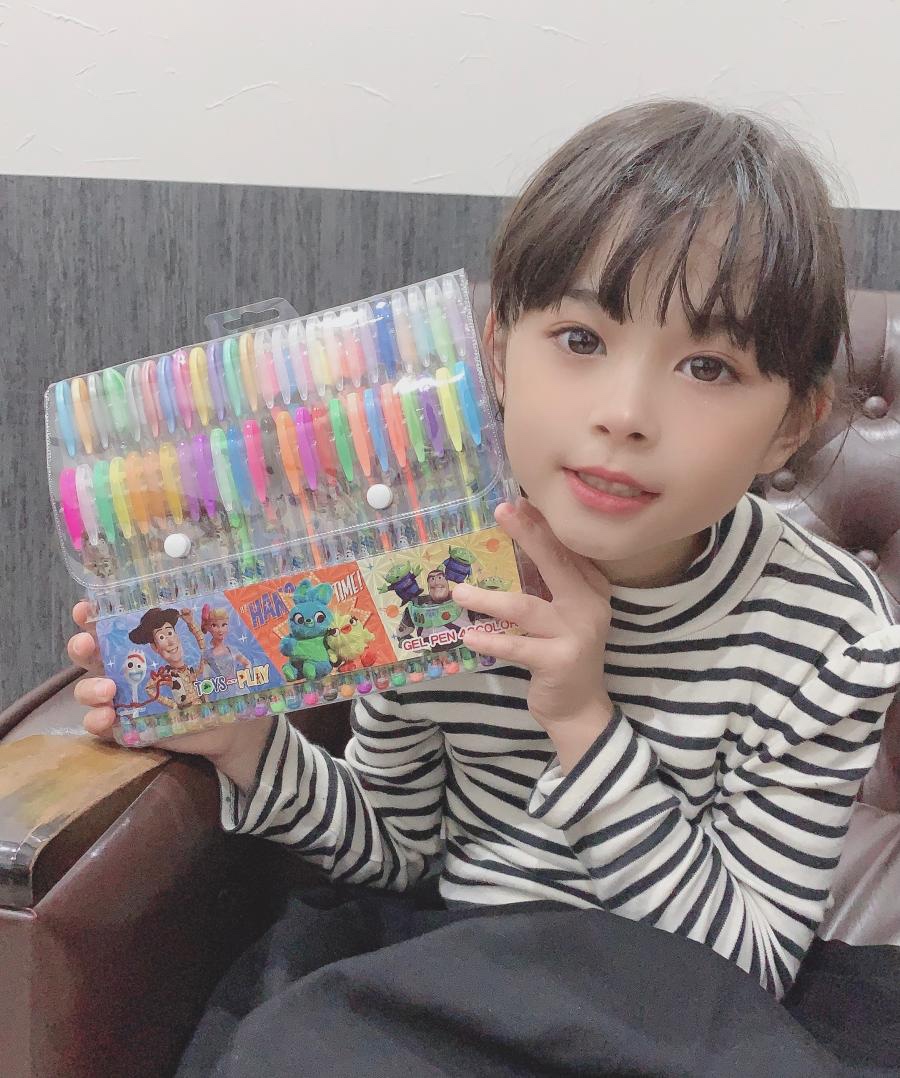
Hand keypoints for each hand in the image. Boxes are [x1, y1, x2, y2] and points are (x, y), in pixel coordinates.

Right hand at [69, 601, 272, 765]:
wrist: (229, 724)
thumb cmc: (218, 679)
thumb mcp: (217, 650)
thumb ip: (212, 630)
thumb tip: (221, 606)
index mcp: (144, 641)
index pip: (109, 622)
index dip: (90, 615)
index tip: (85, 610)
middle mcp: (126, 666)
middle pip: (89, 653)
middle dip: (81, 646)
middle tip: (87, 645)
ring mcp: (123, 697)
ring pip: (89, 690)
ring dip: (90, 688)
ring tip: (108, 691)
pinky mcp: (126, 726)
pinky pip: (100, 724)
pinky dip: (97, 721)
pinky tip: (108, 718)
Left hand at [452, 499, 615, 734]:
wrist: (579, 709)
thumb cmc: (561, 654)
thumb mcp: (560, 613)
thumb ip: (545, 582)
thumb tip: (515, 541)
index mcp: (591, 588)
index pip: (565, 548)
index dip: (540, 524)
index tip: (516, 502)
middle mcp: (588, 605)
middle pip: (554, 562)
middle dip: (527, 535)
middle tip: (501, 512)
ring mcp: (576, 633)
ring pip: (526, 606)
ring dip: (488, 598)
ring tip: (458, 592)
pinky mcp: (560, 660)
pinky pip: (518, 646)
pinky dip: (492, 639)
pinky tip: (469, 635)